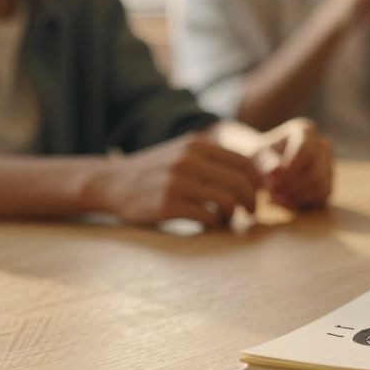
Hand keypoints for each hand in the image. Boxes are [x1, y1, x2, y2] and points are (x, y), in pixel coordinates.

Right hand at [95, 132, 261, 226]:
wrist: (111, 182)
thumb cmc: (155, 171)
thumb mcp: (183, 153)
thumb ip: (213, 158)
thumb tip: (256, 173)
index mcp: (197, 145)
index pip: (245, 162)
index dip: (258, 182)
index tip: (258, 196)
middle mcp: (189, 159)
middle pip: (239, 183)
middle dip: (252, 202)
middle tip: (251, 213)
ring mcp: (177, 181)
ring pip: (226, 201)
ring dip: (233, 215)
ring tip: (227, 220)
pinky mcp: (167, 204)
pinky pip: (206, 216)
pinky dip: (214, 224)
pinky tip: (209, 224)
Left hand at [256, 118, 333, 210]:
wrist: (266, 169)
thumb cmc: (262, 158)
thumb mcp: (257, 157)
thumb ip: (266, 162)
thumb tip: (276, 171)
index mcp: (306, 131)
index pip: (305, 151)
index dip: (289, 171)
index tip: (271, 183)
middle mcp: (322, 145)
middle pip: (316, 172)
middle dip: (292, 187)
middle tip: (270, 193)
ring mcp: (328, 165)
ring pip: (321, 186)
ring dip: (296, 196)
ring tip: (274, 197)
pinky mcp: (328, 183)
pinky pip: (321, 196)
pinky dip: (301, 202)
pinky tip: (283, 200)